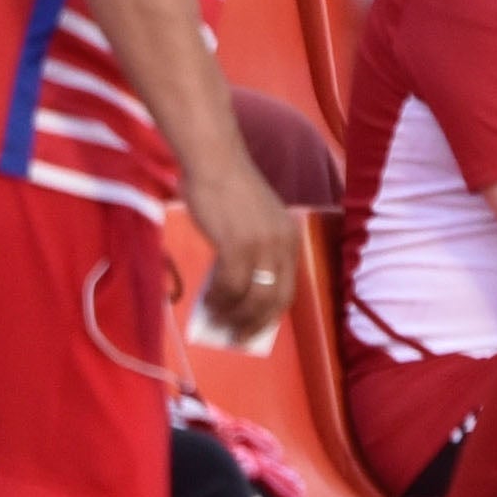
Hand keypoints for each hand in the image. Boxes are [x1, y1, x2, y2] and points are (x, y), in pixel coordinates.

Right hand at [184, 156, 298, 351]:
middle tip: (236, 336)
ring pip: (251, 297)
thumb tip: (236, 293)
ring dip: (233, 314)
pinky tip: (207, 302)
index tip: (255, 329)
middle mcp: (281, 244)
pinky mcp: (236, 245)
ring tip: (217, 321)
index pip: (288, 289)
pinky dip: (218, 299)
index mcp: (289, 239)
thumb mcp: (253, 222)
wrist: (214, 160)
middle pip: (274, 299)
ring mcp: (260, 246)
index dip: (271, 314)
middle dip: (255, 323)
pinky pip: (229, 285)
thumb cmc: (227, 188)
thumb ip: (253, 251)